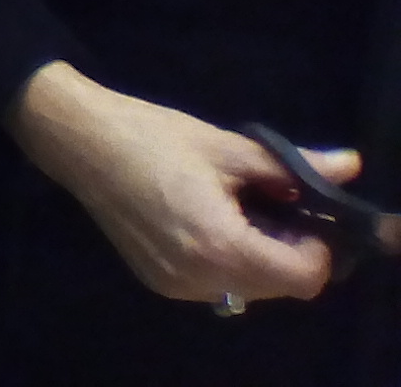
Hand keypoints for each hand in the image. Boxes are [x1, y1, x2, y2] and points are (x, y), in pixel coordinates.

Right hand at [9, 61, 349, 303]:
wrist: (78, 140)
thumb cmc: (152, 136)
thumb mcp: (227, 146)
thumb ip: (292, 166)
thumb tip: (347, 165)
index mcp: (220, 246)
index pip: (303, 276)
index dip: (317, 246)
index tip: (304, 209)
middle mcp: (200, 279)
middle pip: (279, 287)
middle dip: (290, 251)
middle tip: (274, 203)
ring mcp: (175, 286)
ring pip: (248, 289)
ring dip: (260, 258)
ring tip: (238, 210)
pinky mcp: (158, 281)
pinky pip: (215, 284)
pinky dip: (228, 261)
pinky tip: (208, 221)